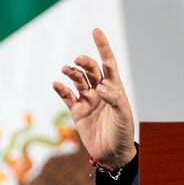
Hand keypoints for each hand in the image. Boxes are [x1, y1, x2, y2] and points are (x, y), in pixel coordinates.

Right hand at [52, 29, 135, 168]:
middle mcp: (101, 91)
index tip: (96, 31)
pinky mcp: (77, 111)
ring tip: (66, 69)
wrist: (113, 153)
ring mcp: (88, 100)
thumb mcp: (124, 116)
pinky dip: (61, 89)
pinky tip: (57, 84)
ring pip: (77, 80)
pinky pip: (67, 96)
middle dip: (85, 61)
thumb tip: (102, 88)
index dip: (103, 47)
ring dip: (71, 73)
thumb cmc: (123, 132)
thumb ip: (115, 100)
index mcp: (115, 88)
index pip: (109, 63)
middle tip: (78, 59)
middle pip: (91, 69)